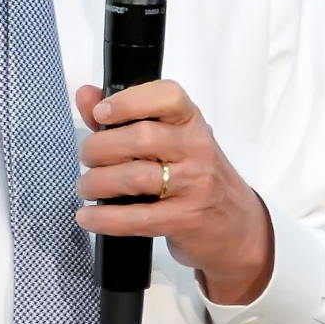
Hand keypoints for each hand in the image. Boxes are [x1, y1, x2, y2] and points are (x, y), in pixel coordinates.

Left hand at [75, 81, 273, 305]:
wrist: (239, 228)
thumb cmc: (194, 172)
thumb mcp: (169, 138)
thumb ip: (124, 115)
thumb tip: (85, 95)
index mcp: (190, 120)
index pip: (167, 97)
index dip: (129, 101)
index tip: (101, 112)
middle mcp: (196, 148)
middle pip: (141, 138)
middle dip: (100, 147)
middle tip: (87, 156)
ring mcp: (194, 185)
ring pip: (136, 177)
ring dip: (98, 182)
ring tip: (85, 186)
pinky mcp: (186, 220)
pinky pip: (139, 218)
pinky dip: (106, 218)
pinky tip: (88, 217)